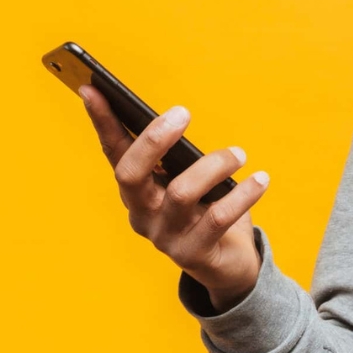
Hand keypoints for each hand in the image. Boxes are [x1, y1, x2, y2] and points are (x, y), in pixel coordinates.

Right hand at [79, 84, 268, 312]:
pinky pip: (217, 218)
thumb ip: (180, 156)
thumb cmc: (209, 210)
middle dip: (154, 139)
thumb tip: (177, 118)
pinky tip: (261, 179)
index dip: (103, 121)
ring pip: (180, 193)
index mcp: (137, 190)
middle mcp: (142, 213)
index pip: (114, 152)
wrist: (230, 265)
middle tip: (183, 112)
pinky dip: (242, 195)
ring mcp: (164, 236)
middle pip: (132, 174)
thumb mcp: (191, 179)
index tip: (91, 87)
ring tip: (239, 154)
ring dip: (214, 166)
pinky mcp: (193, 254)